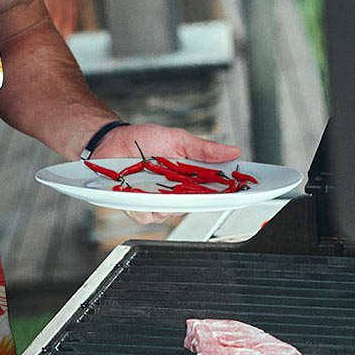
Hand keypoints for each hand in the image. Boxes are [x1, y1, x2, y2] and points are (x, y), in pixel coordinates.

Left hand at [92, 123, 241, 225]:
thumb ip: (204, 149)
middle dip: (194, 199)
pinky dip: (142, 205)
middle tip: (189, 185)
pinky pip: (145, 215)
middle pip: (194, 206)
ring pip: (169, 214)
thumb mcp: (178, 139)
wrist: (112, 141)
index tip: (242, 192)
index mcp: (189, 178)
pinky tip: (137, 191)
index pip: (214, 191)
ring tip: (155, 182)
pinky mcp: (136, 206)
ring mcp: (156, 201)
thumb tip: (233, 151)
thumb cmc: (144, 140)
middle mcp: (175, 193)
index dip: (228, 194)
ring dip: (165, 201)